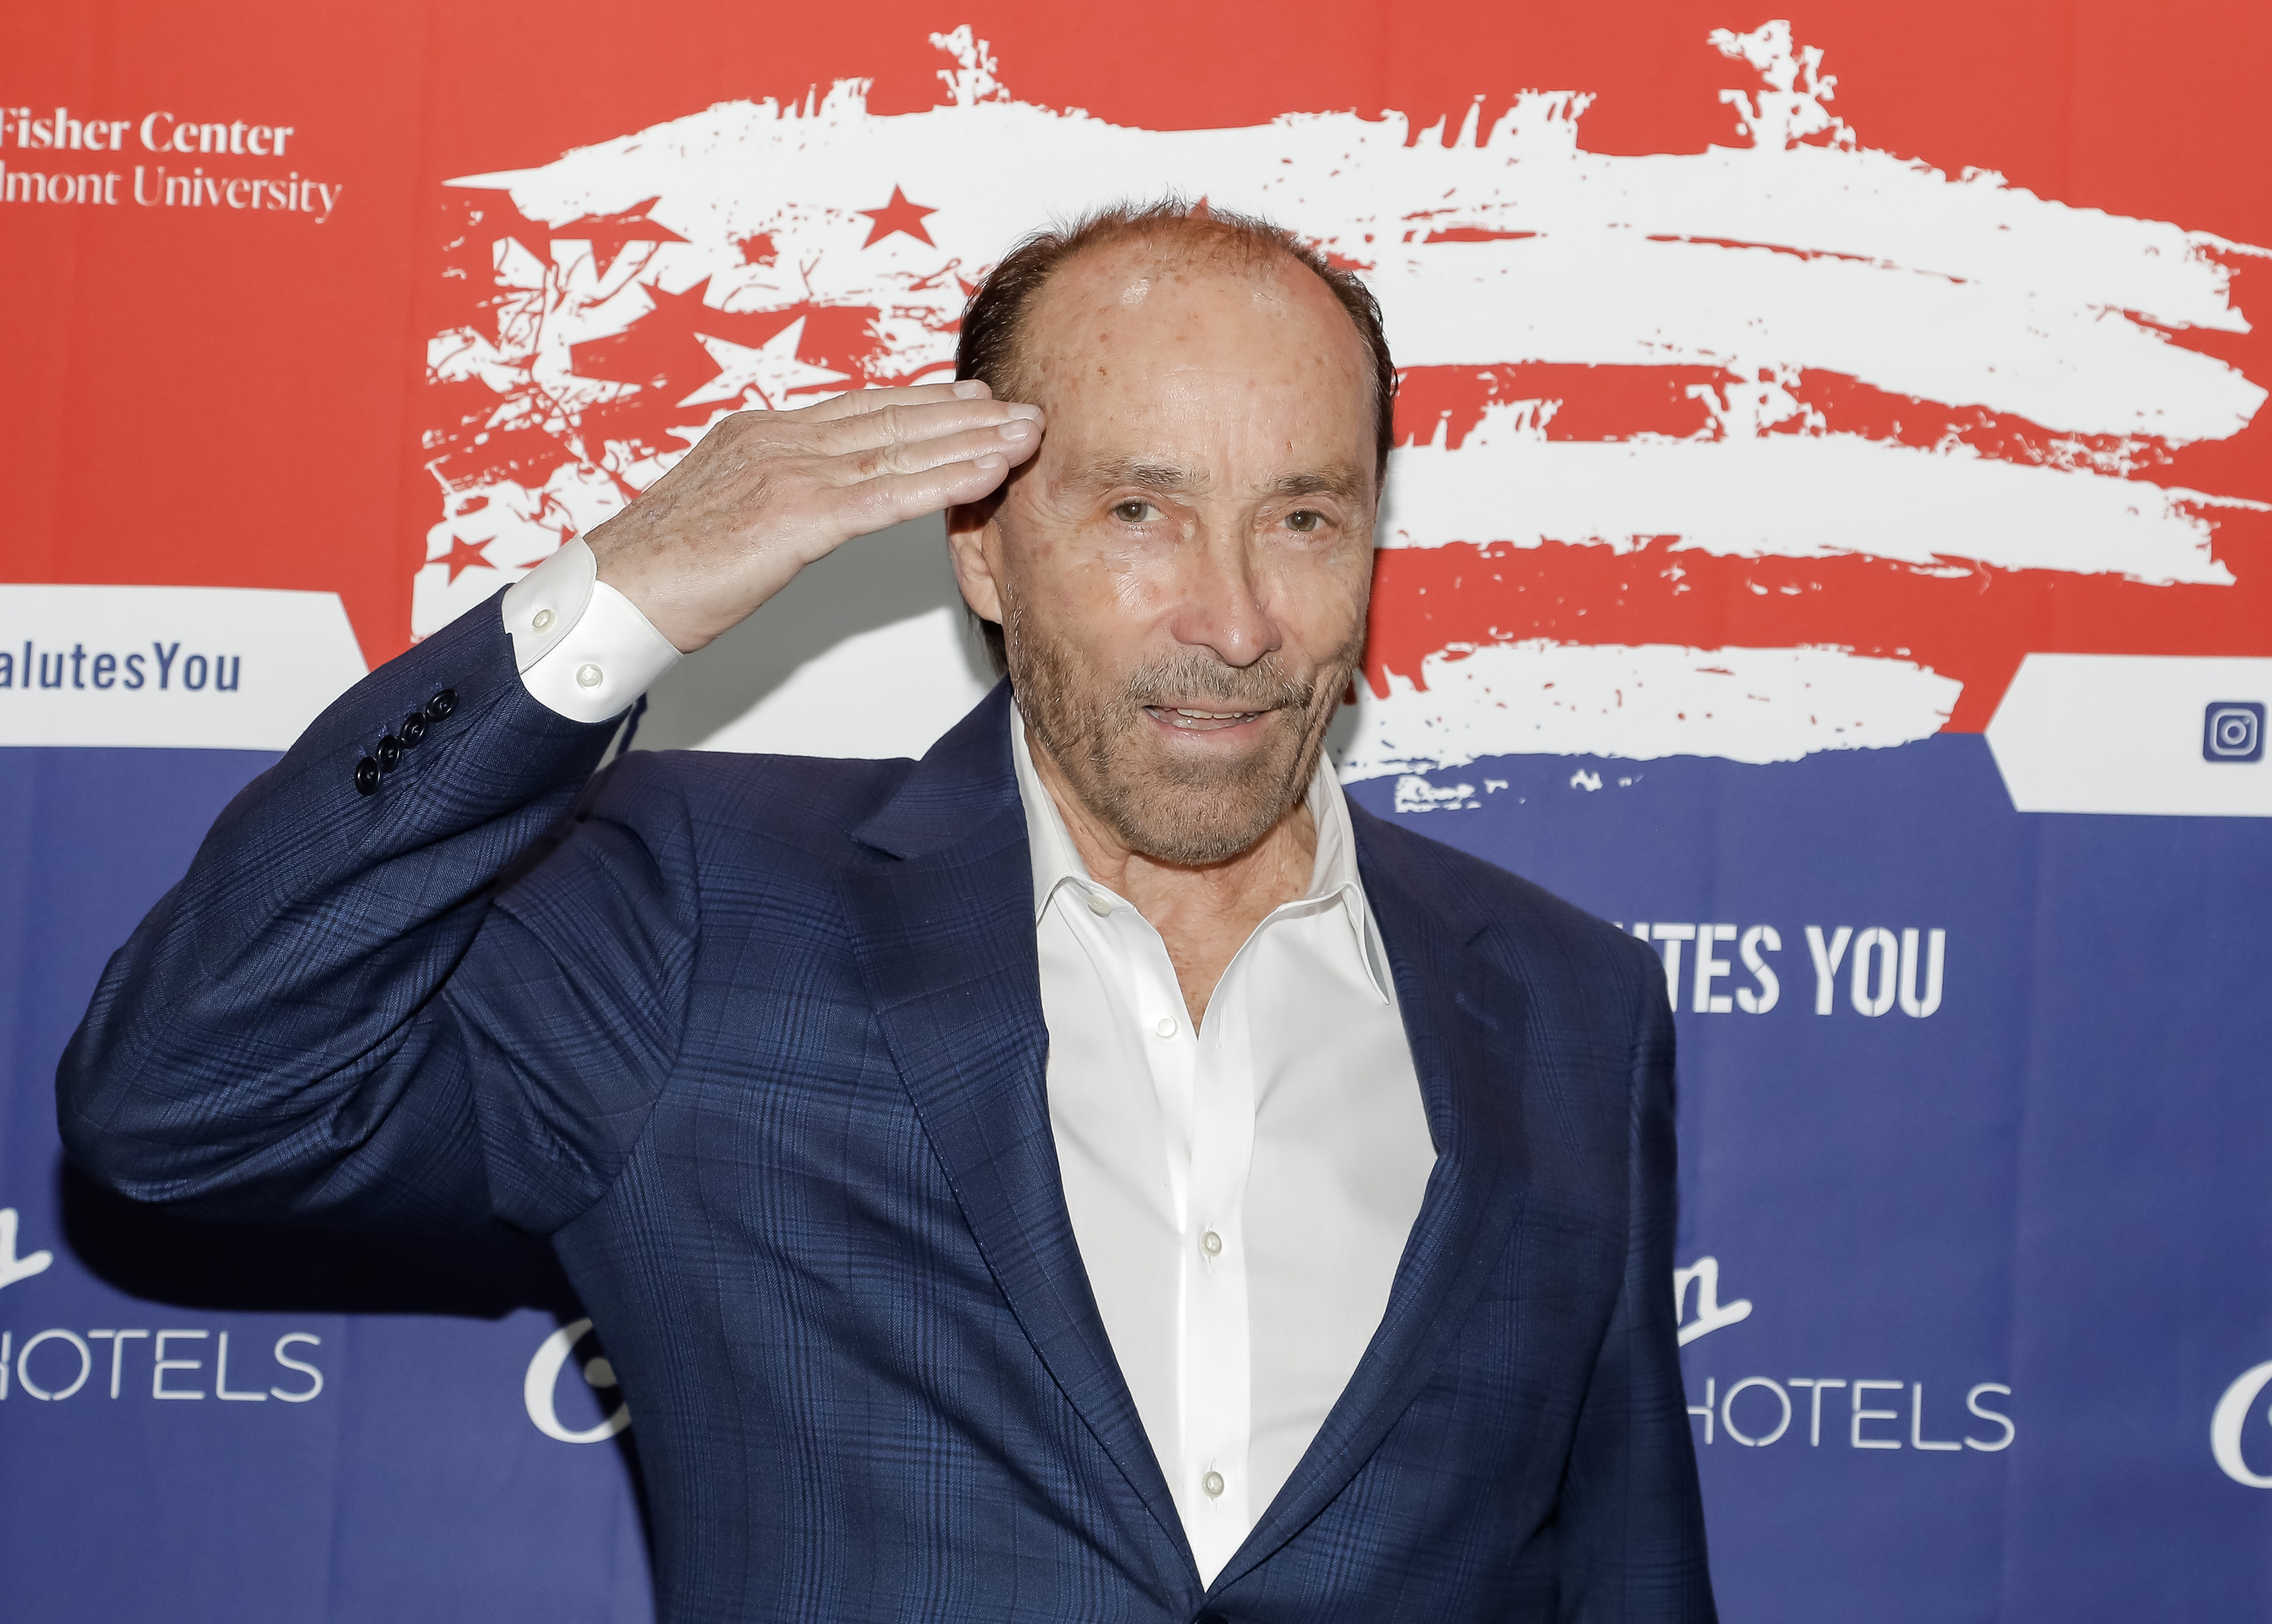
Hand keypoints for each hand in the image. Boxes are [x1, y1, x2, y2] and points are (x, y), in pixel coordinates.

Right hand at [583, 380, 1043, 651]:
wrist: (608, 595)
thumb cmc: (659, 569)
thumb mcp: (725, 514)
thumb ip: (774, 495)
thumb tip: (810, 504)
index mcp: (760, 434)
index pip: (860, 411)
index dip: (924, 404)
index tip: (973, 402)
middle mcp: (779, 439)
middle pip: (891, 419)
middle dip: (966, 416)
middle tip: (1025, 410)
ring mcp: (788, 472)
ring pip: (900, 449)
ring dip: (974, 443)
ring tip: (1029, 435)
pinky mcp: (796, 516)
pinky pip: (888, 496)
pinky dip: (945, 481)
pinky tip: (988, 474)